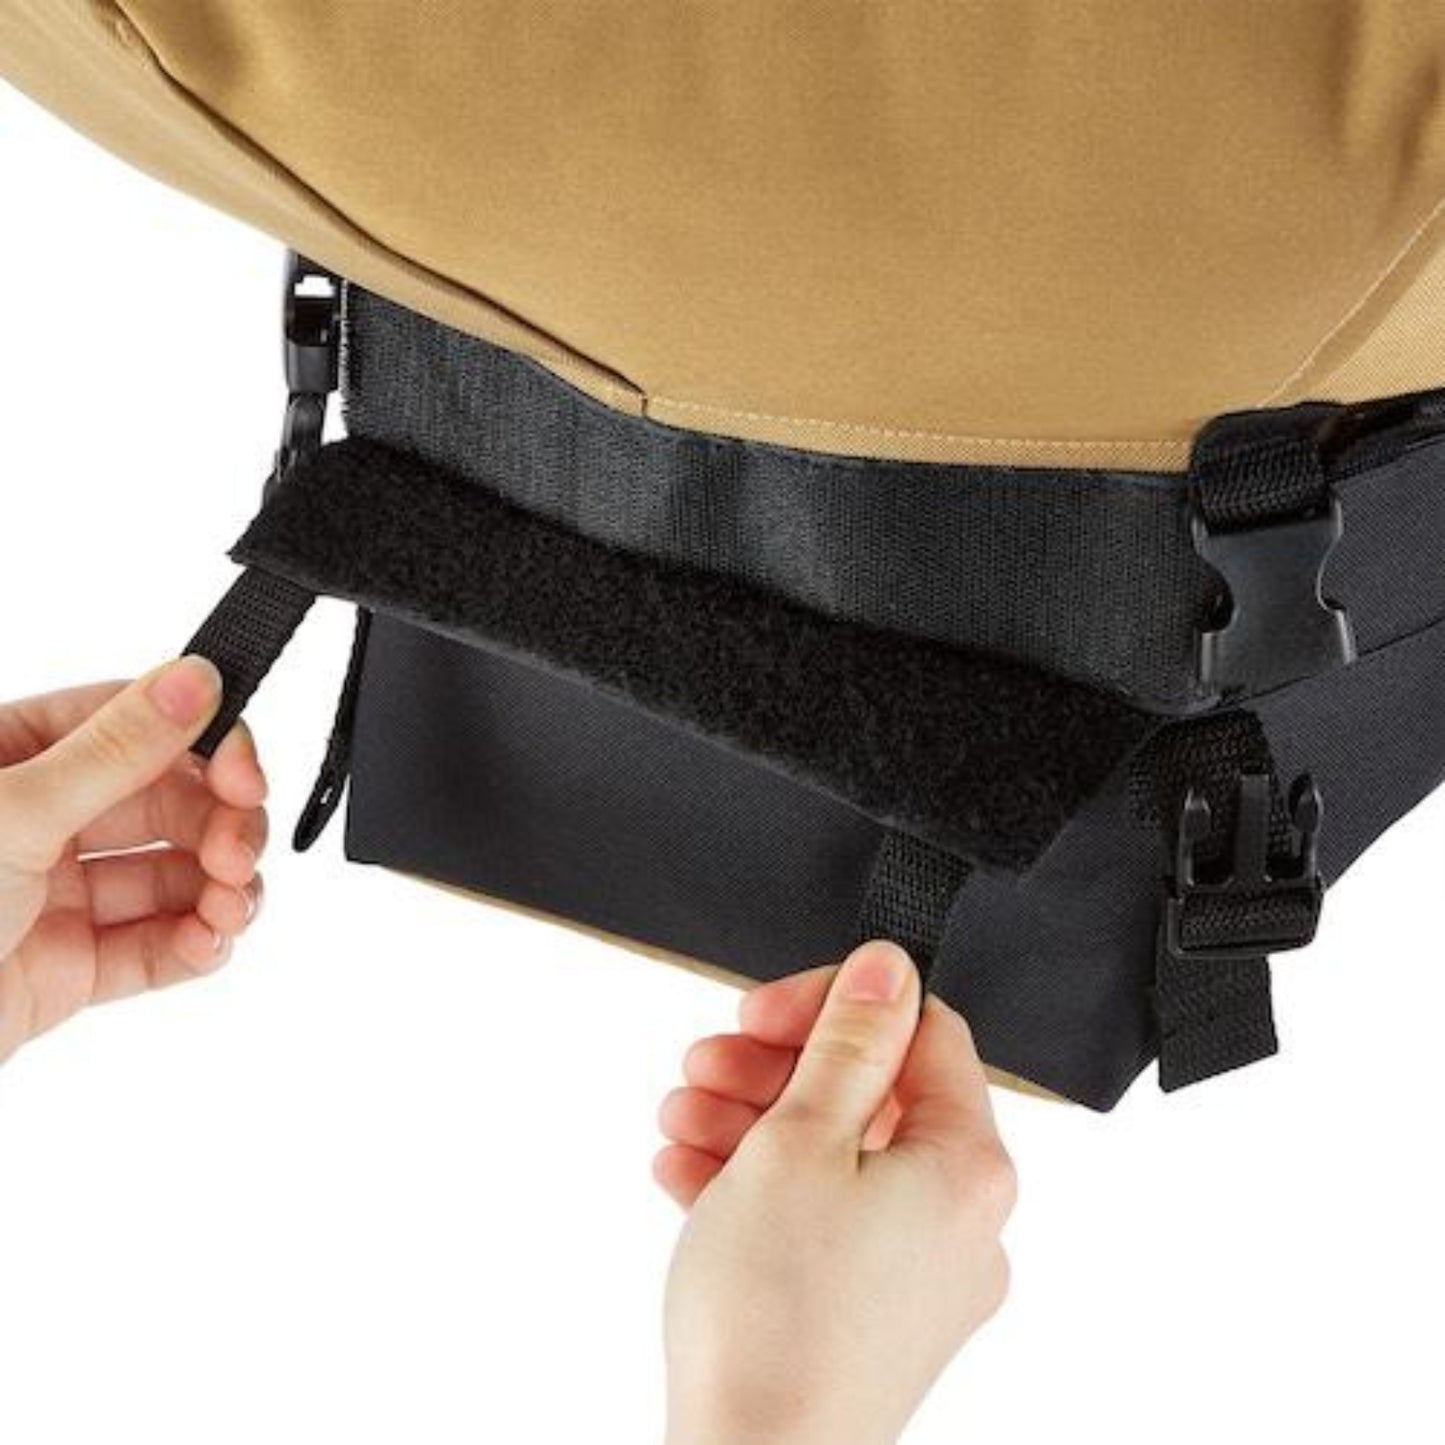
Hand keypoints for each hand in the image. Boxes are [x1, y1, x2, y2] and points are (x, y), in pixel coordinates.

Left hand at [0, 658, 266, 1065]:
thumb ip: (118, 749)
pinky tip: (208, 943)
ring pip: (173, 876)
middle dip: (222, 827)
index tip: (249, 777)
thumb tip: (196, 678)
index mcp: (13, 757)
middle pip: (170, 803)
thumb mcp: (13, 813)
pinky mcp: (67, 969)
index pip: (141, 727)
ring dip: (220, 889)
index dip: (209, 748)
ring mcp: (54, 896)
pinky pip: (155, 948)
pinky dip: (195, 945)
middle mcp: (39, 818)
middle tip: (240, 854)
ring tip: (230, 910)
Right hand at [657, 943, 1015, 1444]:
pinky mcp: (875, 1317)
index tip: (763, 1013)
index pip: (921, 1034)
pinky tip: (690, 1178)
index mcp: (969, 1168)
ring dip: (753, 1124)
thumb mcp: (801, 1138)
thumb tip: (890, 967)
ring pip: (838, 1161)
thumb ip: (850, 1043)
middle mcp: (962, 1223)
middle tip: (706, 1066)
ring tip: (680, 1123)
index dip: (834, 1007)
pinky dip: (760, 1190)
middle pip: (872, 1099)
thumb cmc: (776, 1315)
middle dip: (775, 1070)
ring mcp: (919, 1277)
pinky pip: (823, 1223)